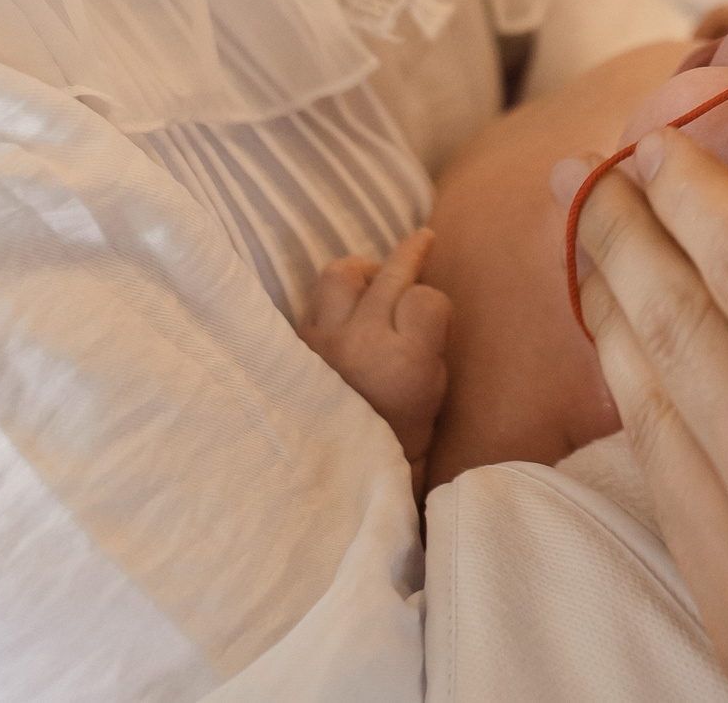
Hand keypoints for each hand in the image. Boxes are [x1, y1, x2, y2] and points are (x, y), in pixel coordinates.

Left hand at [300, 227, 451, 494]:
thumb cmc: (394, 446)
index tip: (435, 313)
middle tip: (422, 241)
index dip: (435, 301)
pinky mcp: (292, 351)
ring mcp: (320, 345)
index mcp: (404, 367)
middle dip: (410, 254)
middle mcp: (360, 345)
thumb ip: (430, 346)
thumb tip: (422, 302)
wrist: (333, 486)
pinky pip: (312, 302)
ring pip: (340, 275)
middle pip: (388, 275)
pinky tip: (343, 310)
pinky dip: (331, 301)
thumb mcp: (432, 401)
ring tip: (373, 277)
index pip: (428, 298)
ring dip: (362, 272)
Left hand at [564, 131, 727, 702]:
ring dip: (612, 314)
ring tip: (592, 250)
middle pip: (675, 326)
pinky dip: (633, 412)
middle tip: (587, 170)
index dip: (697, 196)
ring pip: (647, 409)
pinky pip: (660, 493)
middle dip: (623, 236)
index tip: (659, 139)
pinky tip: (637, 379)